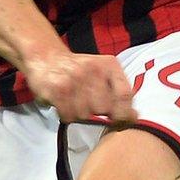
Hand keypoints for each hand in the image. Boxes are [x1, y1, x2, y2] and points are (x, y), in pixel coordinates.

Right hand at [22, 53, 137, 124]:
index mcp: (109, 65)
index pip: (125, 95)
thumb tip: (134, 117)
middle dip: (97, 113)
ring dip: (79, 114)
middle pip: (104, 108)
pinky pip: (69, 115)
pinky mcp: (58, 89)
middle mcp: (93, 70)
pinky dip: (66, 114)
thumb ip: (119, 92)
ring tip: (74, 102)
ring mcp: (74, 79)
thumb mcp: (103, 72)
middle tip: (88, 105)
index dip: (125, 114)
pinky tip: (64, 104)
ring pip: (86, 114)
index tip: (121, 123)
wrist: (45, 57)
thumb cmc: (77, 69)